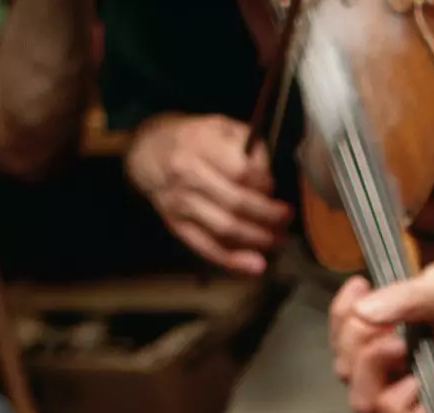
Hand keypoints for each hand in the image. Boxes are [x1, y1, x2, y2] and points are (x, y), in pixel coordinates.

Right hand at [126, 114, 292, 274]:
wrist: (148, 152)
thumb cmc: (193, 138)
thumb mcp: (221, 126)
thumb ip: (250, 146)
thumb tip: (269, 181)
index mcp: (200, 144)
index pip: (242, 171)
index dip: (265, 185)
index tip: (274, 189)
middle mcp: (187, 174)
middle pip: (236, 203)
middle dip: (269, 216)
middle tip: (286, 220)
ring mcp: (180, 203)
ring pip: (225, 229)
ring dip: (257, 239)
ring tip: (278, 240)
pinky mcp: (176, 226)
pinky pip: (206, 248)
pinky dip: (232, 261)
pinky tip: (255, 266)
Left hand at [328, 256, 433, 412]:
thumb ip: (411, 301)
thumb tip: (364, 312)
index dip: (395, 403)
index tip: (406, 357)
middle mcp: (406, 393)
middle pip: (365, 403)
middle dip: (370, 361)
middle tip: (392, 329)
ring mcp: (379, 376)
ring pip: (345, 371)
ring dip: (355, 333)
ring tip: (379, 299)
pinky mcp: (360, 354)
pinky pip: (335, 342)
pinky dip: (342, 312)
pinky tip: (361, 287)